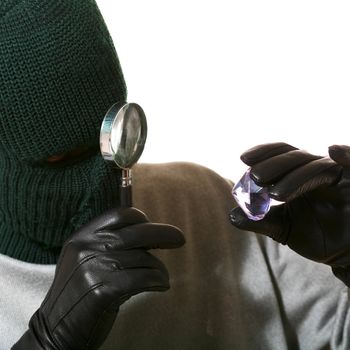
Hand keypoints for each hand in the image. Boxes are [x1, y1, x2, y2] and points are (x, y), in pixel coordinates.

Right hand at [13, 207, 184, 348]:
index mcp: (82, 236)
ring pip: (143, 258)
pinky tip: (161, 285)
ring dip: (159, 268)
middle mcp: (86, 247)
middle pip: (137, 232)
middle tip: (179, 239)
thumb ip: (109, 244)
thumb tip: (150, 235)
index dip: (141, 219)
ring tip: (162, 277)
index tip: (153, 227)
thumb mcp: (85, 260)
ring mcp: (93, 268)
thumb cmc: (78, 293)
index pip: (120, 215)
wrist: (54, 330)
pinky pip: (143, 278)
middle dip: (163, 234)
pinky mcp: (102, 290)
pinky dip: (157, 280)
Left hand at [230, 142, 349, 286]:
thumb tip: (232, 216)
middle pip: (294, 158)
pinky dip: (347, 156)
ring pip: (316, 167)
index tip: (244, 160)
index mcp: (298, 176)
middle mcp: (317, 171)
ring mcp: (337, 177)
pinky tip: (333, 150)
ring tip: (274, 193)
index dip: (263, 154)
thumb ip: (259, 221)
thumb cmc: (316, 235)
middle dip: (273, 166)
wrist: (344, 255)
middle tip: (255, 177)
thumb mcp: (283, 228)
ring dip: (295, 177)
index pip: (279, 156)